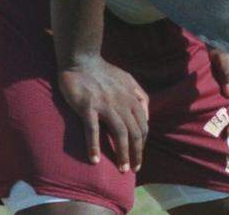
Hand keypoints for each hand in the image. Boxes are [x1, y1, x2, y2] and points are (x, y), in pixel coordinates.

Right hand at [57, 56, 148, 171]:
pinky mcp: (88, 106)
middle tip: (132, 169)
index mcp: (131, 97)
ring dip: (122, 153)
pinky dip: (94, 146)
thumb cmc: (103, 71)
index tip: (138, 156)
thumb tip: (147, 115)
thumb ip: (139, 95)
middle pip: (135, 132)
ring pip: (120, 133)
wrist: (81, 59)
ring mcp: (105, 104)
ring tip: (121, 168)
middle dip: (137, 153)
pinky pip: (93, 130)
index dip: (143, 143)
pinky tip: (94, 160)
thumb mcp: (127, 79)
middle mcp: (121, 102)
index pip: (143, 125)